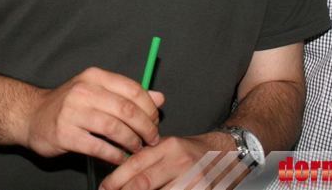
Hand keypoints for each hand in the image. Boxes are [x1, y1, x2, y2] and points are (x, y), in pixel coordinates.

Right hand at [21, 67, 163, 165]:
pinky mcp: (65, 134)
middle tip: (151, 139)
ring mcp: (72, 112)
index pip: (133, 89)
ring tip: (136, 148)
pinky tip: (120, 158)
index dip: (149, 108)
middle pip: (127, 110)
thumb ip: (128, 95)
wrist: (30, 115)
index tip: (155, 121)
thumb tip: (160, 98)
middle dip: (145, 127)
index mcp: (94, 77)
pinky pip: (99, 146)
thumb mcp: (97, 91)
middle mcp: (83, 91)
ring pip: (115, 129)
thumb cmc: (69, 105)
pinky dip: (115, 155)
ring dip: (132, 142)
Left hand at [99, 132, 243, 189]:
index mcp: (169, 146)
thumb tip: (120, 175)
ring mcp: (193, 179)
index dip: (116, 179)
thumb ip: (148, 158)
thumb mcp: (169, 147)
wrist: (227, 154)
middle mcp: (180, 161)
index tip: (105, 188)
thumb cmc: (193, 153)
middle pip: (143, 183)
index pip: (136, 164)